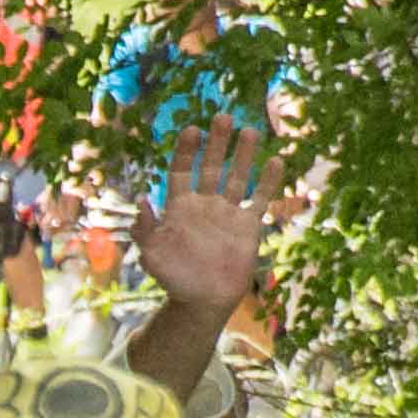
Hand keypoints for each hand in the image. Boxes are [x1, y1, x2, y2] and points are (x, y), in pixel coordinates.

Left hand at [140, 124, 281, 312]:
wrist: (203, 301)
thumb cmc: (174, 278)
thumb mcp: (152, 254)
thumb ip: (145, 229)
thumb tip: (141, 201)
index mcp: (180, 207)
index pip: (182, 170)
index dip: (186, 150)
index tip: (192, 129)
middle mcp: (205, 204)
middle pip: (212, 166)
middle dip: (216, 142)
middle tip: (223, 116)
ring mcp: (227, 214)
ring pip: (237, 177)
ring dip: (243, 154)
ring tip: (249, 130)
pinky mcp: (247, 226)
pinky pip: (259, 200)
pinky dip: (268, 182)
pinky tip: (276, 161)